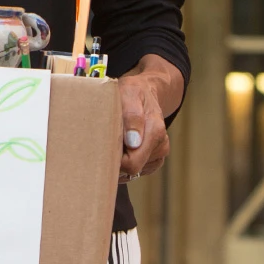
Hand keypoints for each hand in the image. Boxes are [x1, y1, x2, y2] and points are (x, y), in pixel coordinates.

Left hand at [116, 55, 182, 182]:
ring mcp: (159, 152)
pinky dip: (127, 162)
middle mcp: (161, 144)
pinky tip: (122, 147)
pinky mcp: (156, 157)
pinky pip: (139, 169)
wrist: (146, 92)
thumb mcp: (129, 94)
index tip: (102, 149)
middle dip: (117, 162)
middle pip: (133, 169)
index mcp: (155, 131)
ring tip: (115, 141)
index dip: (115, 161)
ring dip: (121, 161)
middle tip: (104, 145)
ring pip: (135, 171)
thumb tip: (133, 142)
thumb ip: (131, 117)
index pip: (132, 163)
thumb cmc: (133, 92)